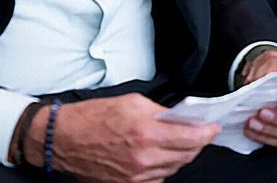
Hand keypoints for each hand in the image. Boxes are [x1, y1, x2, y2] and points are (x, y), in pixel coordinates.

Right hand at [31, 93, 218, 182]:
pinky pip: (157, 178)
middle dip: (196, 143)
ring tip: (175, 142)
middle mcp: (144, 158)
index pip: (191, 138)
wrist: (64, 139)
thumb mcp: (131, 101)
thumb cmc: (92, 118)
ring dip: (179, 156)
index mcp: (146, 133)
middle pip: (186, 156)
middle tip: (198, 132)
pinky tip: (156, 155)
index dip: (207, 133)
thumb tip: (178, 118)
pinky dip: (162, 167)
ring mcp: (136, 176)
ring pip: (173, 169)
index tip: (212, 127)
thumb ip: (159, 111)